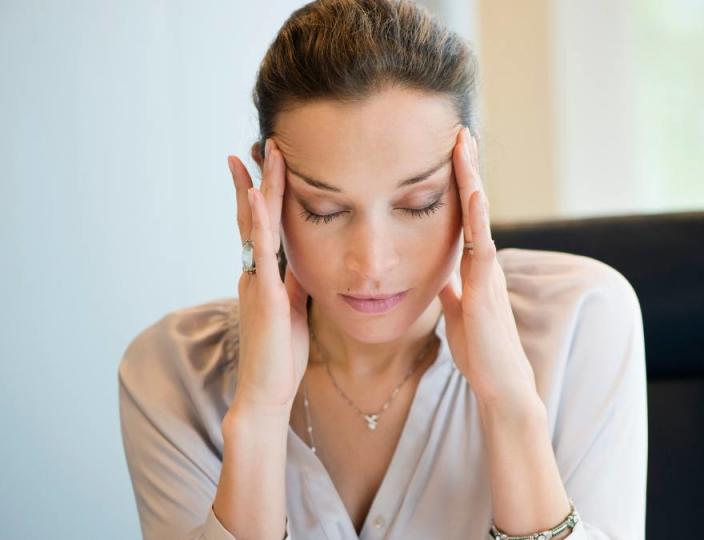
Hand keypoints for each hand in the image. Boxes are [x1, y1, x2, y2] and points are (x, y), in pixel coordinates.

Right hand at [227, 139, 309, 415]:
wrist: (268, 391)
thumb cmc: (281, 354)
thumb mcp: (293, 307)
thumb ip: (294, 281)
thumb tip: (304, 259)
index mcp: (265, 275)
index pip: (264, 225)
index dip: (265, 194)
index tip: (269, 163)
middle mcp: (255, 272)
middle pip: (255, 216)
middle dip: (257, 179)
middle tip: (262, 142)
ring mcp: (256, 281)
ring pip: (255, 226)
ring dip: (258, 188)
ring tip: (260, 155)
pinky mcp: (264, 296)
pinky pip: (260, 252)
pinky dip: (258, 223)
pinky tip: (257, 198)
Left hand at [437, 127, 538, 408]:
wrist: (500, 383)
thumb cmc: (480, 351)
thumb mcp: (457, 312)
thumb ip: (451, 290)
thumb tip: (438, 274)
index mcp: (474, 266)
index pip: (465, 216)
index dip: (458, 184)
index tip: (450, 153)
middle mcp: (484, 261)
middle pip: (474, 205)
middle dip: (466, 168)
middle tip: (460, 131)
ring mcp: (488, 271)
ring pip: (479, 215)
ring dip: (471, 179)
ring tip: (464, 144)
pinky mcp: (486, 287)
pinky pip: (481, 245)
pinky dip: (479, 216)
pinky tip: (475, 191)